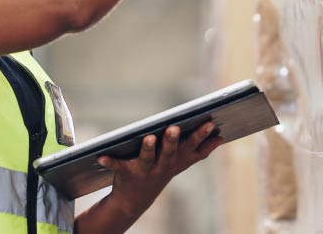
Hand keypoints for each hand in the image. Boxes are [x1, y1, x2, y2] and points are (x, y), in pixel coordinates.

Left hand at [97, 122, 224, 215]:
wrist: (135, 199)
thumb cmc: (161, 172)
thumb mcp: (182, 163)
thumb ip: (201, 151)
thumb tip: (221, 138)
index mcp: (176, 161)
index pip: (192, 147)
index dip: (202, 136)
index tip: (211, 123)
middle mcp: (162, 167)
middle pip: (169, 153)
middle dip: (172, 140)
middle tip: (174, 127)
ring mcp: (144, 171)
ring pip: (147, 159)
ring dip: (148, 149)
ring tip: (148, 138)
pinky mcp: (126, 172)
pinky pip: (117, 166)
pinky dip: (109, 161)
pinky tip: (101, 157)